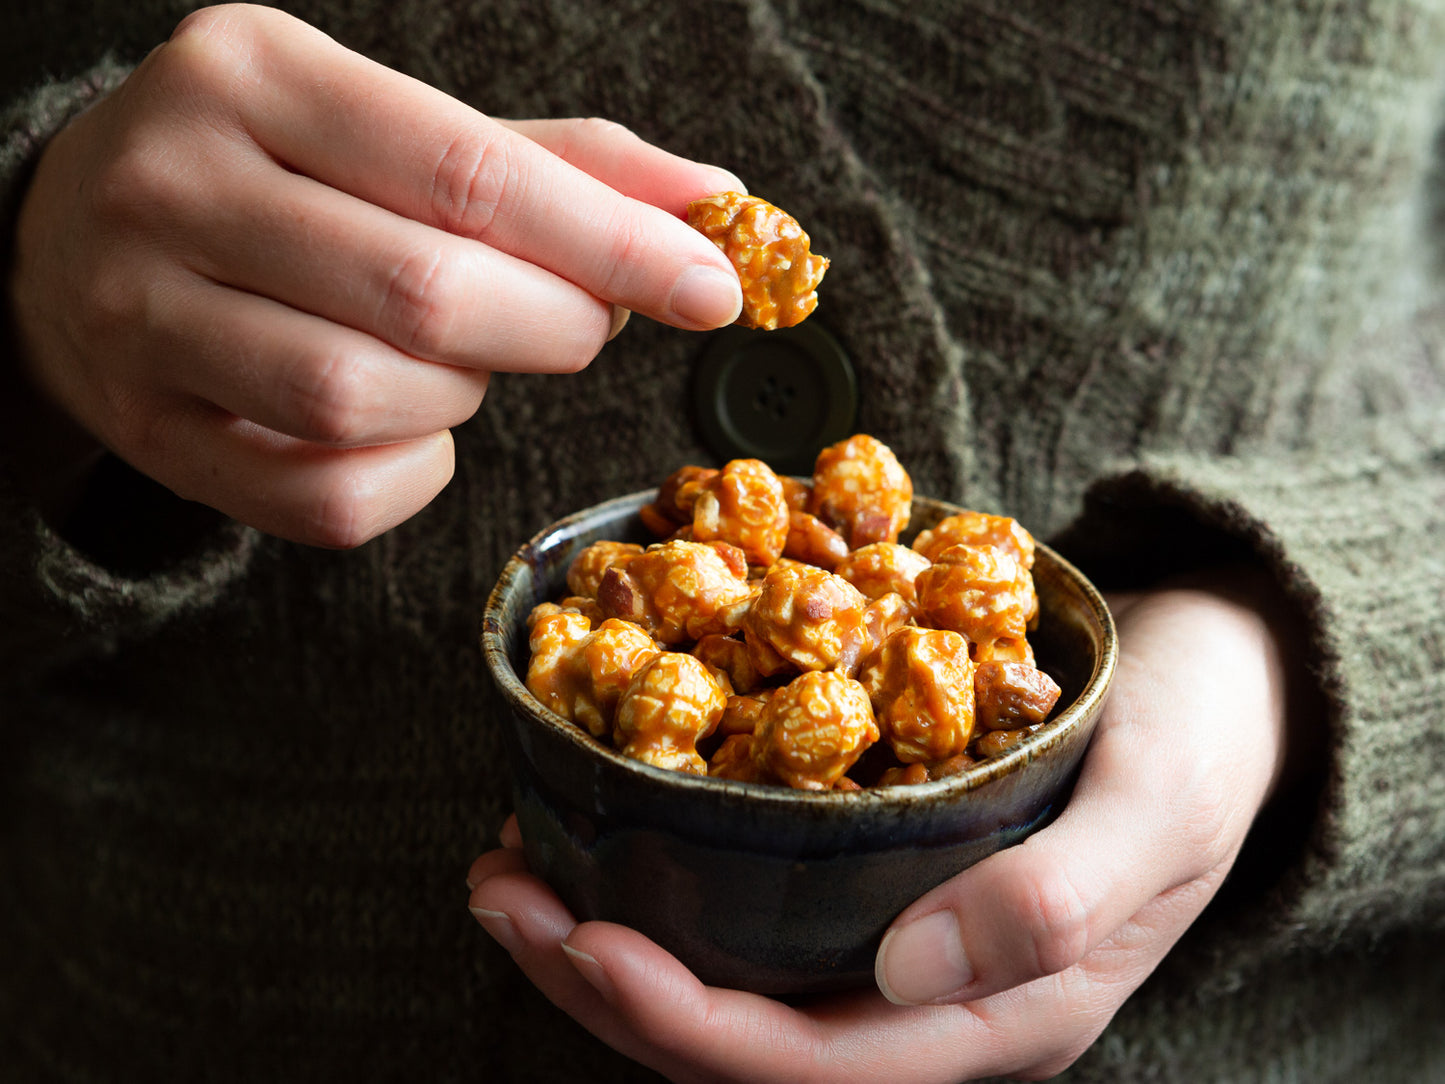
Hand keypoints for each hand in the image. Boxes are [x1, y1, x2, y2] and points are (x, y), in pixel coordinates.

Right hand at [6, 3, 742, 545]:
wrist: (74, 237)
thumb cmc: (276, 174)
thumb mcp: (393, 128)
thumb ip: (554, 163)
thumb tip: (706, 200)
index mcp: (254, 74)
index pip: (469, 173)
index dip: (612, 243)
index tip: (712, 286)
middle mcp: (176, 185)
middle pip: (424, 295)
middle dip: (548, 327)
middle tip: (577, 322)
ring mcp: (140, 316)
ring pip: (364, 400)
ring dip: (460, 395)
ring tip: (454, 357)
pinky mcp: (149, 431)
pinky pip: (325, 497)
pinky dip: (409, 475)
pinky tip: (403, 423)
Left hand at [467, 572, 1303, 1081]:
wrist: (1225, 682)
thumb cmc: (1202, 737)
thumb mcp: (1155, 808)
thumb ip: (1052, 903)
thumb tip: (906, 972)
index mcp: (999, 1014)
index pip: (808, 1063)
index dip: (676, 1018)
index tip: (576, 937)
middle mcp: (935, 1002)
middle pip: (740, 1042)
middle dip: (603, 981)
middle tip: (500, 891)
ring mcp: (905, 949)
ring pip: (730, 985)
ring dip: (610, 938)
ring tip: (516, 865)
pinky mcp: (884, 883)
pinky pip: (751, 915)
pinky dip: (663, 885)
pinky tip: (607, 827)